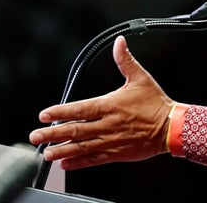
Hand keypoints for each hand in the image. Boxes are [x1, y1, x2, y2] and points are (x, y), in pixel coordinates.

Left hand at [29, 35, 174, 169]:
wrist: (171, 126)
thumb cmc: (156, 103)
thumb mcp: (141, 78)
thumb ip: (126, 60)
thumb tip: (120, 42)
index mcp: (111, 105)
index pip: (80, 109)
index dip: (60, 112)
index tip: (45, 115)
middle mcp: (108, 124)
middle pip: (75, 130)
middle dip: (53, 134)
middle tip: (36, 136)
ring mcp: (111, 140)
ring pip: (82, 147)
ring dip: (62, 150)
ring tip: (47, 154)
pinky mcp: (117, 153)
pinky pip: (94, 159)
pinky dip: (79, 162)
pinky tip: (66, 164)